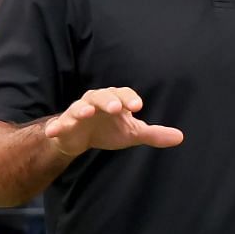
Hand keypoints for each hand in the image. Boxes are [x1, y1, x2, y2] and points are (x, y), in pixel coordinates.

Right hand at [43, 88, 183, 157]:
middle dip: (108, 100)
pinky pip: (59, 124)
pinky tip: (54, 131)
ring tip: (86, 112)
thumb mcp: (132, 133)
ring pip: (79, 106)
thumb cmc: (108, 130)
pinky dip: (56, 126)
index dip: (129, 99)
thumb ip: (153, 134)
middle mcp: (95, 102)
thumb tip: (180, 137)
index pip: (123, 95)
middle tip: (116, 108)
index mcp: (114, 100)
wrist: (81, 139)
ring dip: (82, 108)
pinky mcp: (64, 124)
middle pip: (101, 96)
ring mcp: (77, 112)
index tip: (138, 107)